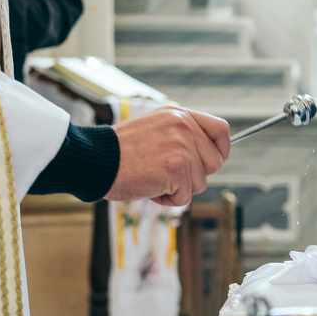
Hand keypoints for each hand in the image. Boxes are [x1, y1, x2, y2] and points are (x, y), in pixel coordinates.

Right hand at [105, 107, 230, 205]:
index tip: (211, 162)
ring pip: (200, 183)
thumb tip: (208, 155)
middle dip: (194, 175)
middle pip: (215, 162)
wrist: (95, 159)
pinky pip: (184, 197)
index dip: (221, 150)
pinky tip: (148, 187)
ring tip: (152, 178)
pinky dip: (166, 200)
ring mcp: (182, 148)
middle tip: (167, 174)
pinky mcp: (177, 170)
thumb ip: (181, 135)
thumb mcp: (154, 128)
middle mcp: (184, 127)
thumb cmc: (119, 150)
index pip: (221, 129)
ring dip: (178, 189)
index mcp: (180, 115)